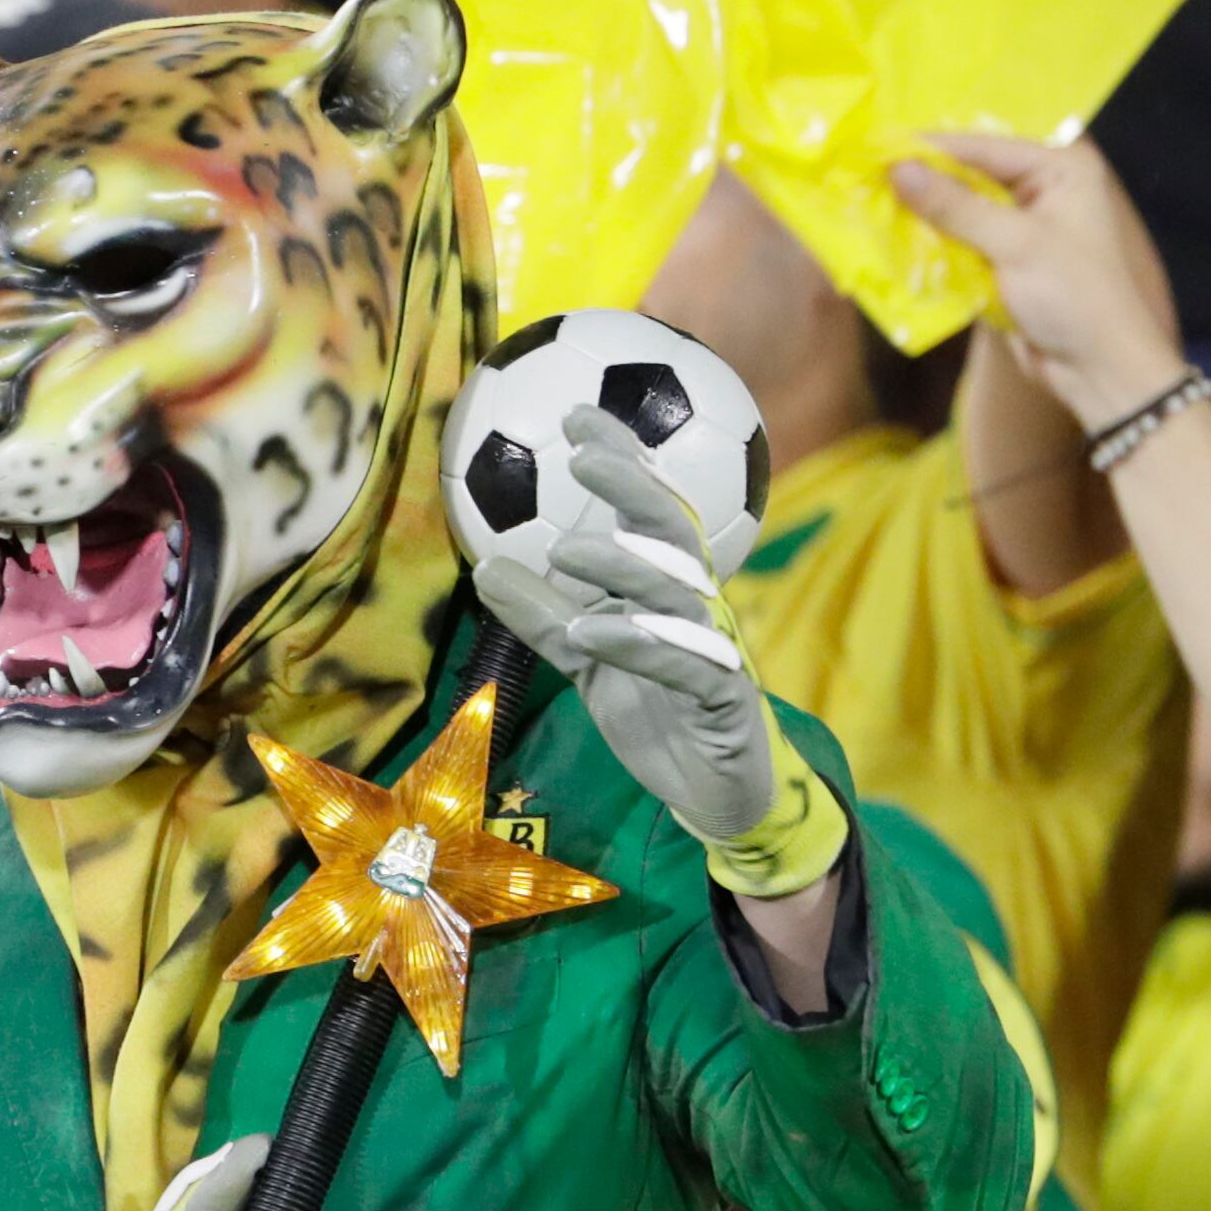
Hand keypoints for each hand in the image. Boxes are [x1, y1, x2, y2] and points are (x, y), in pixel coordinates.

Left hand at [472, 416, 843, 900]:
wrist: (717, 795)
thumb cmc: (658, 716)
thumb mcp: (588, 662)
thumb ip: (544, 616)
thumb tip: (485, 567)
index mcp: (669, 588)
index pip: (649, 509)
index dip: (621, 459)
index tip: (577, 415)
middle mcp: (698, 605)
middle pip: (672, 531)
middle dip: (632, 487)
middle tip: (581, 457)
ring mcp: (716, 648)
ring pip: (678, 592)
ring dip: (622, 567)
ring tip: (566, 550)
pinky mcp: (725, 697)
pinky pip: (684, 663)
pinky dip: (637, 644)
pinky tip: (591, 633)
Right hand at [889, 132, 1190, 430]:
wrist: (1098, 368)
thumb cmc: (1075, 297)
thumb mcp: (1016, 244)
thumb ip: (956, 206)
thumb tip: (897, 169)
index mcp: (1060, 167)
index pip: (985, 148)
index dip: (931, 150)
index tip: (876, 151)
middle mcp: (1042, 188)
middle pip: (969, 175)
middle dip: (922, 183)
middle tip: (865, 181)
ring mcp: (1022, 225)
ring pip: (959, 210)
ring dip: (921, 216)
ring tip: (869, 209)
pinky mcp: (1005, 259)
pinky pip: (960, 242)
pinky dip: (932, 245)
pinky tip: (894, 243)